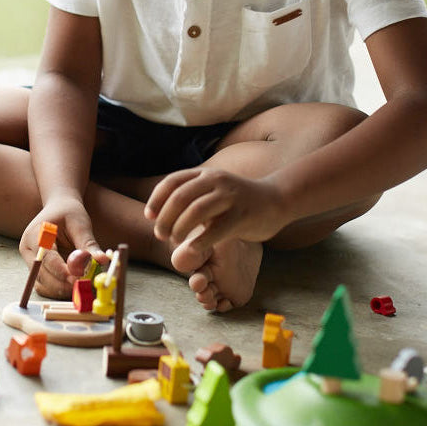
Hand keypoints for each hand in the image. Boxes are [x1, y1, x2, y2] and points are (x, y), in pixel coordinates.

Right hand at [19, 199, 105, 298]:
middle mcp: (28, 250)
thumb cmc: (69, 213)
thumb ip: (89, 244)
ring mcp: (30, 261)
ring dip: (62, 289)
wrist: (60, 208)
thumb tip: (102, 260)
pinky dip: (60, 288)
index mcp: (35, 234)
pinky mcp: (37, 270)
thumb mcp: (81, 224)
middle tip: (83, 286)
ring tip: (82, 285)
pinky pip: (46, 285)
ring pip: (43, 284)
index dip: (62, 271)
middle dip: (62, 284)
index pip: (46, 258)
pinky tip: (75, 284)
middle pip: (41, 275)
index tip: (79, 278)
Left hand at [144, 167, 282, 259]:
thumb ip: (191, 199)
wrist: (277, 200)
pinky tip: (191, 251)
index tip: (149, 216)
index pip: (172, 181)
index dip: (156, 199)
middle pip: (180, 196)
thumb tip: (160, 217)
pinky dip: (199, 242)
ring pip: (196, 210)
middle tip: (160, 234)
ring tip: (174, 241)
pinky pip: (216, 229)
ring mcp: (230, 197)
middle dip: (165, 217)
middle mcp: (216, 180)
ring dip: (179, 228)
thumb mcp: (213, 192)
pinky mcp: (242, 215)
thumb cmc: (238, 201)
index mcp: (206, 174)